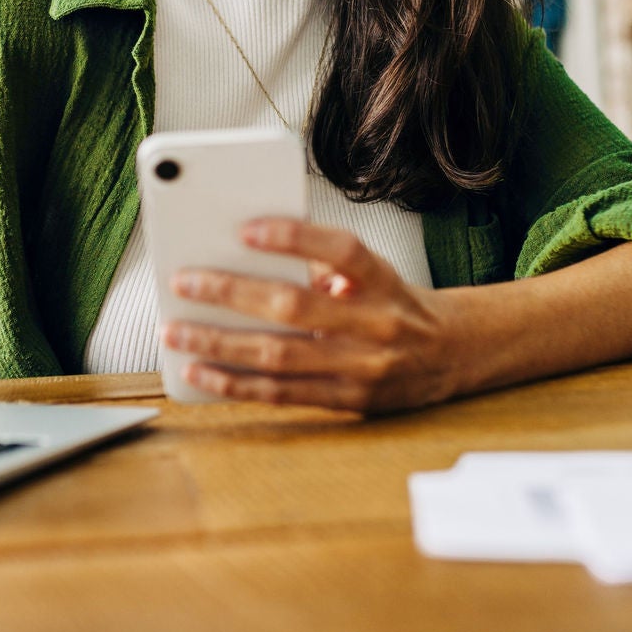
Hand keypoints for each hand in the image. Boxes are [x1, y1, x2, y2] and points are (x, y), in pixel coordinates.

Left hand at [159, 218, 461, 412]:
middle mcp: (376, 324)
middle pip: (294, 307)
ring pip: (278, 357)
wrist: (455, 354)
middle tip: (184, 282)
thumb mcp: (375, 273)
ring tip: (175, 332)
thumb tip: (246, 261)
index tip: (246, 229)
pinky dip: (235, 385)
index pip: (341, 251)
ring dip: (219, 345)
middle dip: (231, 294)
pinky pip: (282, 395)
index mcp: (382, 281)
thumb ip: (324, 266)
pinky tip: (200, 372)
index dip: (294, 237)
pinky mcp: (349, 402)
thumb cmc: (395, 304)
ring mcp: (363, 368)